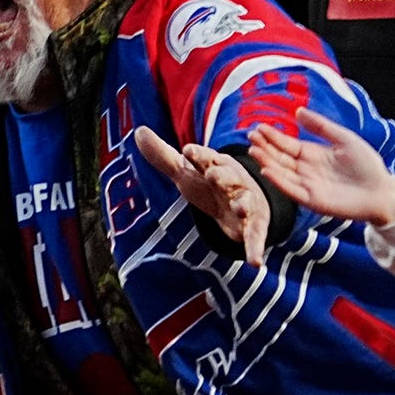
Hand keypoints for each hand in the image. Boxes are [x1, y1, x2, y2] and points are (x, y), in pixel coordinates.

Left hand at [133, 126, 272, 265]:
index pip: (205, 159)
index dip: (197, 155)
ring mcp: (245, 203)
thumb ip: (162, 156)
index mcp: (216, 166)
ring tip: (241, 209)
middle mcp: (233, 182)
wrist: (244, 203)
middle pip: (228, 176)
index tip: (187, 151)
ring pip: (245, 202)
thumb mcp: (185, 172)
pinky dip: (255, 249)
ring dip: (243, 205)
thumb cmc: (210, 184)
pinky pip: (255, 237)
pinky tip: (255, 263)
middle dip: (222, 175)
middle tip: (214, 175)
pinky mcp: (253, 225)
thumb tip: (139, 131)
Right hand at [243, 107, 394, 229]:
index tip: (259, 127)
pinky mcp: (312, 200)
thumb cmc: (367, 164)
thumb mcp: (344, 139)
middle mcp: (306, 170)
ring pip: (282, 173)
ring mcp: (308, 185)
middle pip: (280, 157)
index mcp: (312, 154)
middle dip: (265, 147)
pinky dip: (279, 181)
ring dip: (267, 162)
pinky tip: (268, 170)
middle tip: (252, 136)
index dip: (273, 136)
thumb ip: (321, 126)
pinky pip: (291, 190)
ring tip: (254, 150)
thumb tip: (298, 111)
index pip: (286, 144)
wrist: (382, 191)